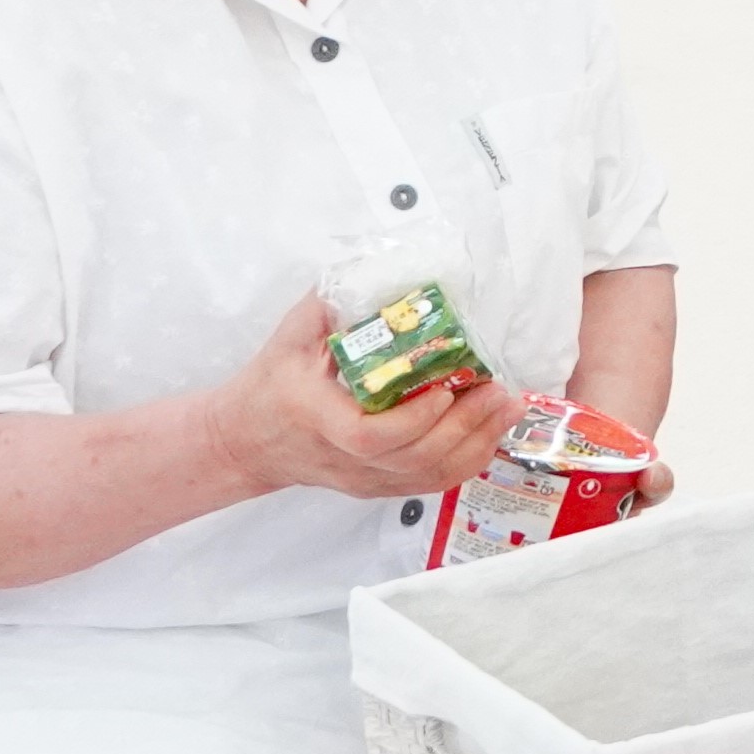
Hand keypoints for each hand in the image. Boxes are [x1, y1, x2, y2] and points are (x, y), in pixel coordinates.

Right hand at [207, 297, 518, 502]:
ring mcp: (363, 479)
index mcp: (319, 419)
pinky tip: (491, 432)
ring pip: (428, 475)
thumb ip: (329, 305)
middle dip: (465, 426)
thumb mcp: (290, 337)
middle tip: (500, 390)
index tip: (444, 389)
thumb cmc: (269, 384)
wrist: (246, 442)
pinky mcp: (377, 487)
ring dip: (476, 442)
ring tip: (507, 407)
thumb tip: (377, 266)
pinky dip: (467, 461)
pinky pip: (429, 483)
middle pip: (413, 458)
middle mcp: (344, 459)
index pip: (370, 438)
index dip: (414, 420)